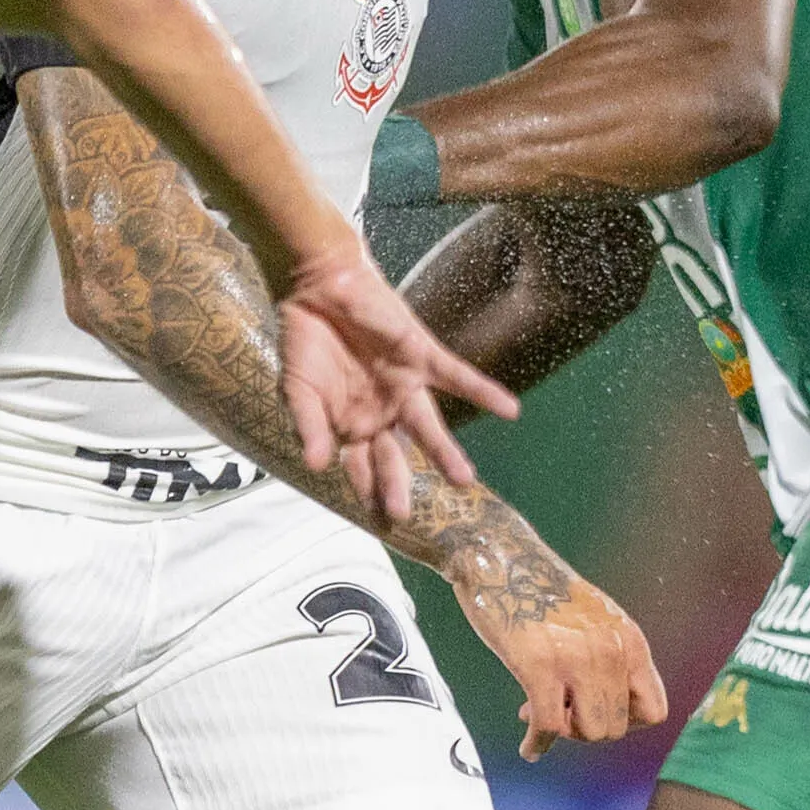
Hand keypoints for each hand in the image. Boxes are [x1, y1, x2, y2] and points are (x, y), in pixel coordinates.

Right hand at [275, 249, 516, 525]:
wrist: (320, 287)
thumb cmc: (306, 341)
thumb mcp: (298, 388)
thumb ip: (309, 425)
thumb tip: (316, 466)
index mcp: (352, 425)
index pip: (361, 467)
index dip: (367, 492)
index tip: (377, 522)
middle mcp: (382, 412)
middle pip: (393, 456)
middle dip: (397, 485)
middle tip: (402, 514)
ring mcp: (405, 386)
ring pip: (429, 427)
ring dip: (446, 453)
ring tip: (464, 480)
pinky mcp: (422, 356)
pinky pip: (458, 378)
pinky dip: (484, 393)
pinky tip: (511, 411)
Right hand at [459, 562, 671, 760]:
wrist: (500, 560)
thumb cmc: (541, 591)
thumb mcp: (596, 620)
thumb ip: (612, 658)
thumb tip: (610, 704)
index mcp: (630, 640)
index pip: (654, 711)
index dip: (626, 723)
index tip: (595, 712)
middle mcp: (612, 651)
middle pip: (616, 728)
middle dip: (585, 729)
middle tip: (558, 712)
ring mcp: (578, 659)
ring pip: (587, 732)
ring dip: (562, 733)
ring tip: (538, 715)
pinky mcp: (539, 666)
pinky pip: (549, 725)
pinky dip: (537, 743)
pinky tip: (529, 746)